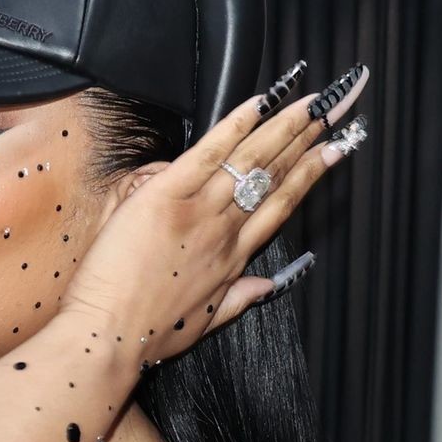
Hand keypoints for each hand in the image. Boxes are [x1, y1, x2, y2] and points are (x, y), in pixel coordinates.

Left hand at [58, 59, 370, 365]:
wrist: (106, 340)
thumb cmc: (144, 337)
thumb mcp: (201, 325)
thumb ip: (238, 299)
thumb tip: (267, 286)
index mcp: (232, 259)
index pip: (280, 205)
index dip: (310, 174)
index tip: (333, 149)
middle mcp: (224, 232)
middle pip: (274, 175)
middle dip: (308, 137)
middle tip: (335, 107)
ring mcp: (197, 212)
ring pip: (251, 160)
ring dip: (285, 124)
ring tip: (313, 100)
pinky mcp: (164, 198)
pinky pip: (207, 154)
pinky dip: (235, 125)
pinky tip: (260, 102)